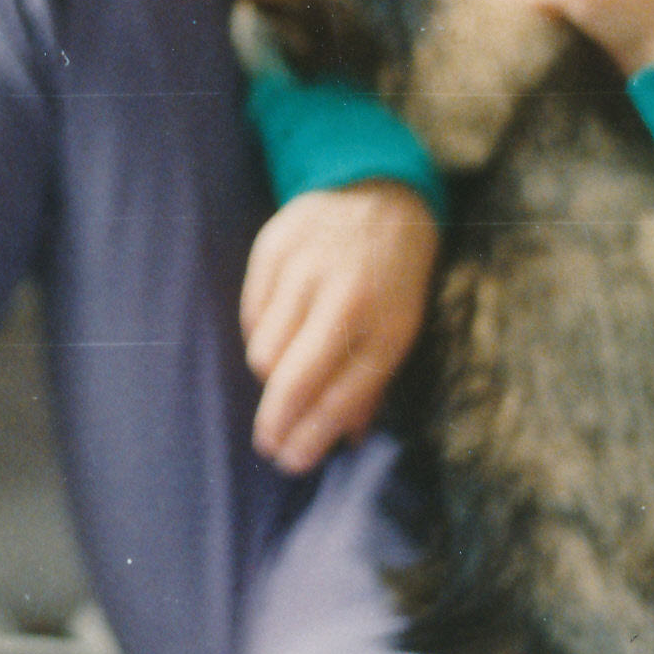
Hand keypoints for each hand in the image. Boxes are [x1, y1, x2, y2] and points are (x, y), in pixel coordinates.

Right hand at [239, 180, 438, 473]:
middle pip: (294, 380)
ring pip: (264, 351)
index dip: (312, 437)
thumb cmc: (393, 274)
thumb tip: (347, 440)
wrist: (378, 191)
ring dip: (270, 375)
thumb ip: (372, 384)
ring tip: (284, 371)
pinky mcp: (274, 248)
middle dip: (276, 422)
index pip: (341, 397)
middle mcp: (347, 297)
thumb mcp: (401, 327)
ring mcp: (306, 270)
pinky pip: (251, 315)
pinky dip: (260, 333)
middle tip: (268, 443)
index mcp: (387, 324)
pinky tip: (278, 329)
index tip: (292, 461)